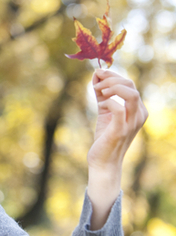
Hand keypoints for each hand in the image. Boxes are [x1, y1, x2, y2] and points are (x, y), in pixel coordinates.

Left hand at [87, 69, 147, 227]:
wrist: (103, 162)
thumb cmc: (105, 137)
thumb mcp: (105, 111)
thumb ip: (102, 93)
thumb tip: (96, 74)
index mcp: (137, 109)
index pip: (129, 84)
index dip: (113, 75)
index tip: (97, 74)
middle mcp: (139, 115)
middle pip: (130, 85)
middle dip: (111, 79)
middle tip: (95, 83)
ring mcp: (132, 123)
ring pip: (130, 94)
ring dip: (112, 86)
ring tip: (98, 90)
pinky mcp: (120, 130)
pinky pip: (119, 109)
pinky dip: (109, 101)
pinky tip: (101, 102)